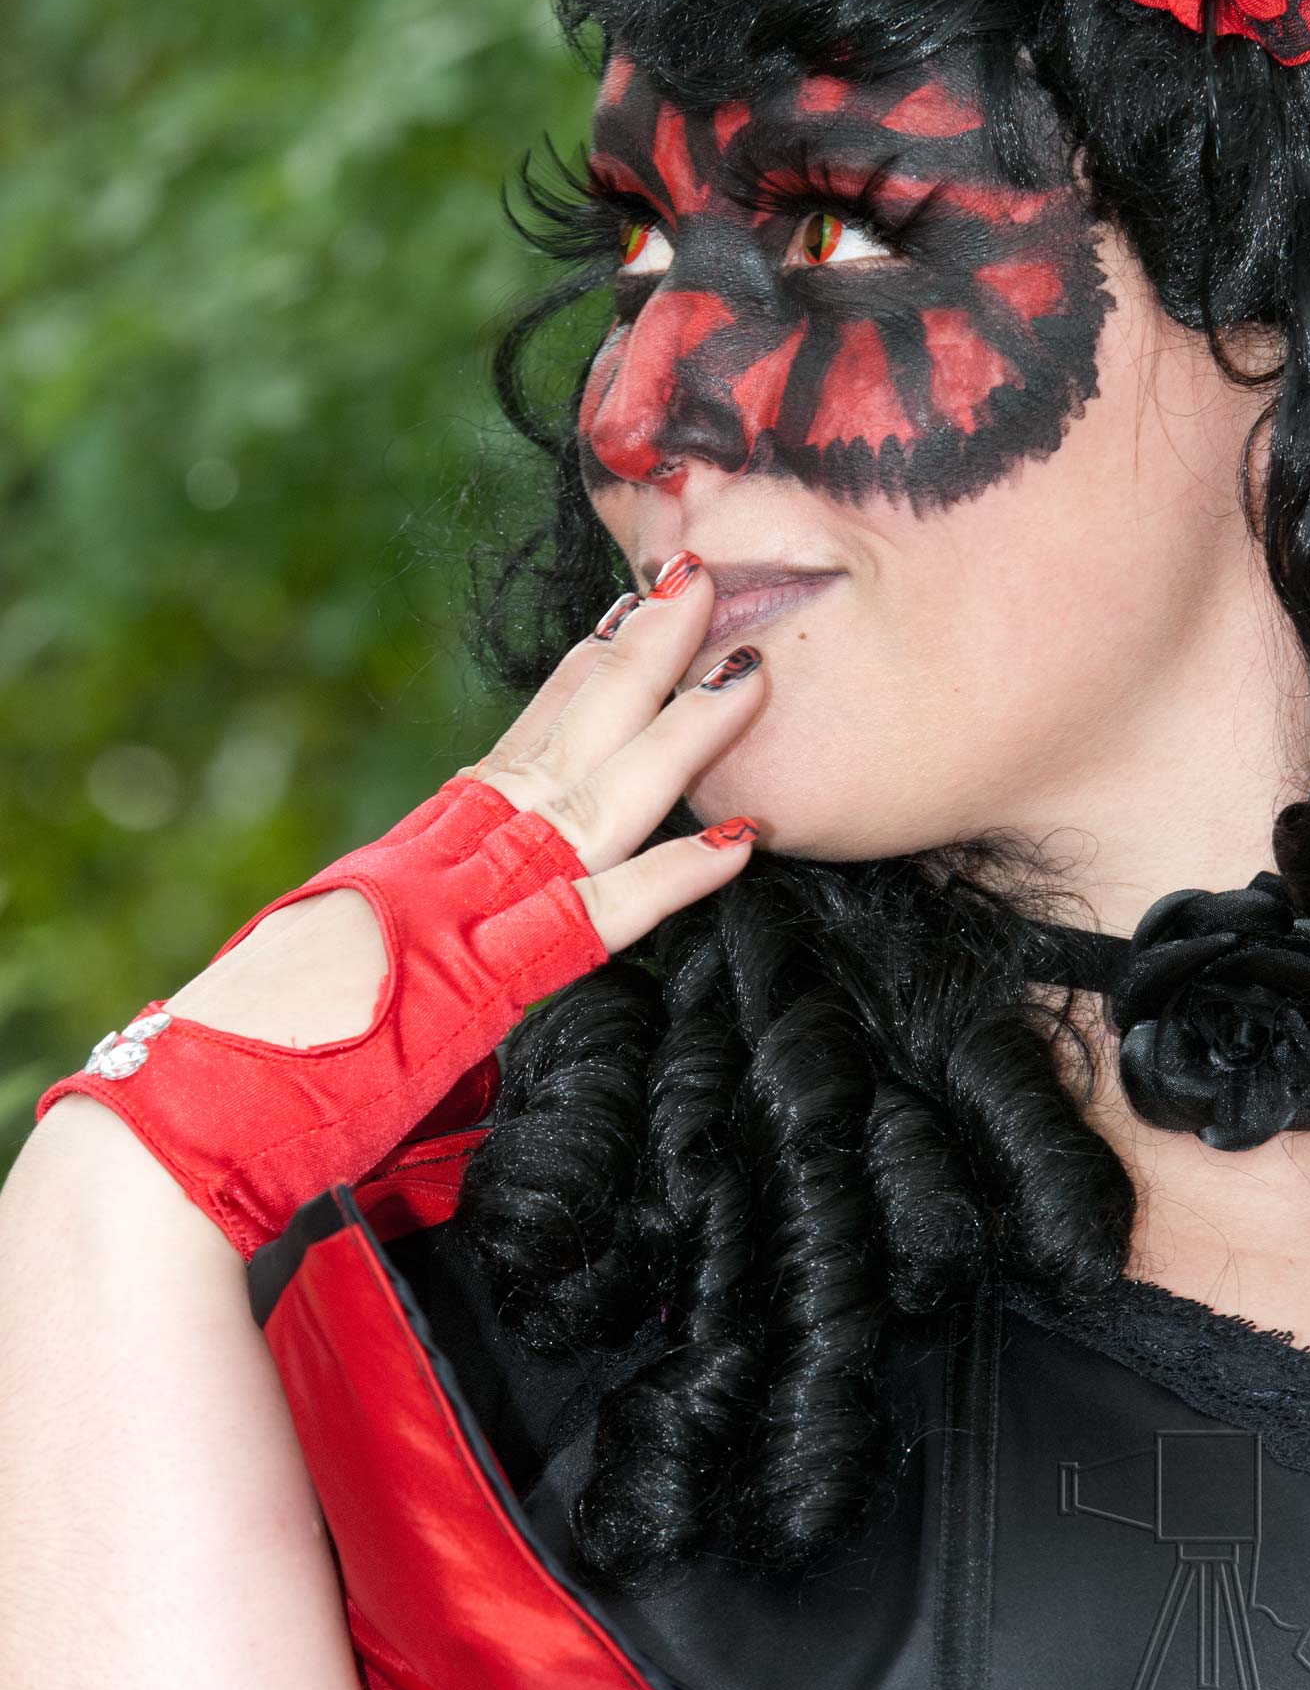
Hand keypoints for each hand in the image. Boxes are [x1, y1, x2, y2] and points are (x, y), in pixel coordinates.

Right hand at [33, 551, 766, 1257]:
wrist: (182, 1111)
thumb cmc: (247, 1068)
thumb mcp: (339, 976)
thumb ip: (403, 947)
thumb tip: (430, 959)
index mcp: (405, 858)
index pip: (511, 752)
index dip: (576, 683)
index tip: (627, 617)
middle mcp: (432, 862)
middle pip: (557, 742)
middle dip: (637, 657)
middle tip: (699, 578)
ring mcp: (454, 914)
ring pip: (590, 803)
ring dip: (676, 734)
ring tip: (748, 671)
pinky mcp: (472, 987)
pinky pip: (591, 922)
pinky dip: (668, 879)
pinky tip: (735, 842)